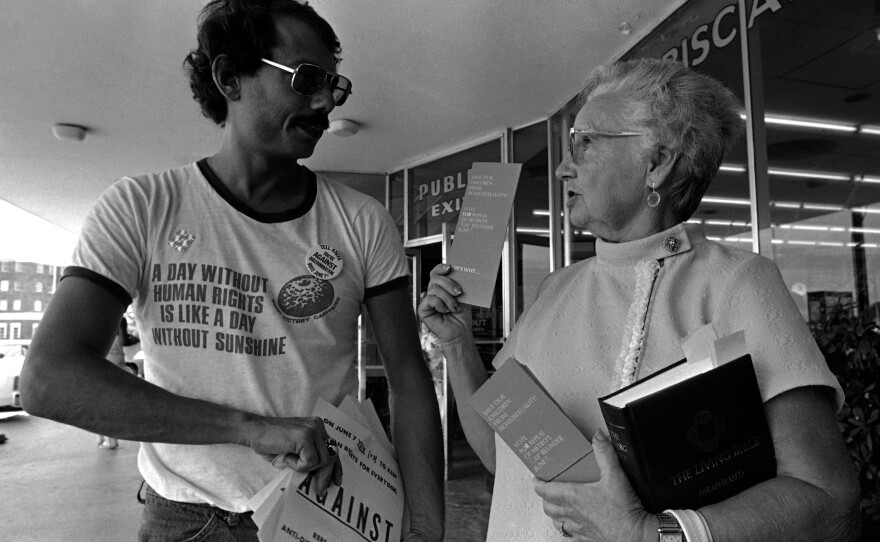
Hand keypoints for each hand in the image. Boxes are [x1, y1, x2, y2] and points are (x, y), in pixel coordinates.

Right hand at [246, 415, 342, 497]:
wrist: (253, 431)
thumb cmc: (270, 442)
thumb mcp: (295, 451)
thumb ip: (309, 457)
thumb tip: (322, 478)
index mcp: (317, 426)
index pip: (332, 448)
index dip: (336, 466)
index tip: (337, 480)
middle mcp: (317, 426)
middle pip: (331, 456)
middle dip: (326, 475)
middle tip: (321, 490)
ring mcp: (312, 430)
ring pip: (322, 461)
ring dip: (305, 468)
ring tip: (289, 461)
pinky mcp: (305, 437)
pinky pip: (310, 462)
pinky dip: (297, 465)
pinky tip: (286, 456)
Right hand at [417, 263, 471, 342]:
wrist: (460, 331)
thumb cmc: (461, 314)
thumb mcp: (462, 295)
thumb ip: (458, 284)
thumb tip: (459, 272)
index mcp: (441, 287)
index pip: (436, 273)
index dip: (440, 268)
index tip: (450, 267)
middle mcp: (432, 291)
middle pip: (435, 278)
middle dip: (448, 283)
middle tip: (459, 292)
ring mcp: (426, 300)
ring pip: (434, 289)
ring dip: (448, 298)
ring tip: (455, 307)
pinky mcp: (422, 309)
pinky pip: (430, 299)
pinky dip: (440, 304)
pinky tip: (445, 310)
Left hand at [532, 431, 649, 540]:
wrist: (635, 535)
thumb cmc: (623, 510)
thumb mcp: (615, 474)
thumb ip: (605, 452)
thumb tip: (597, 437)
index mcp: (573, 497)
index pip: (545, 490)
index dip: (538, 483)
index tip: (536, 478)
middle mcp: (572, 513)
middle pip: (548, 506)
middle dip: (544, 497)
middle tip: (546, 489)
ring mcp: (579, 527)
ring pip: (556, 522)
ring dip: (554, 513)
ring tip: (557, 505)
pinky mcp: (587, 537)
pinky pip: (570, 534)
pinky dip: (567, 528)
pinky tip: (572, 524)